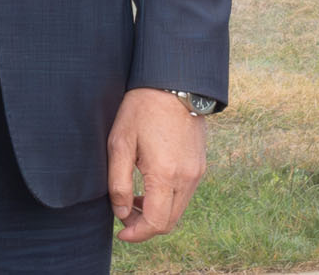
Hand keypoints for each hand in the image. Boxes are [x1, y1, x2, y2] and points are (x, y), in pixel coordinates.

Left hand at [107, 87, 208, 242]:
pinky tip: (150, 186)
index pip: (156, 223)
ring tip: (134, 199)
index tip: (120, 232)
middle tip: (124, 214)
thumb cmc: (141, 110)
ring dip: (156, 213)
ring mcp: (197, 172)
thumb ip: (118, 182)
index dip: (137, 234)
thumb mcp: (120, 143)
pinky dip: (167, 200)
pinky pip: (184, 195)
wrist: (173, 84)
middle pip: (169, 222)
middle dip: (145, 226)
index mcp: (165, 174)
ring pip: (178, 210)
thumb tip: (120, 212)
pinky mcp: (200, 165)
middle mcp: (187, 178)